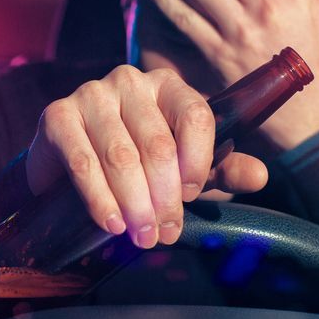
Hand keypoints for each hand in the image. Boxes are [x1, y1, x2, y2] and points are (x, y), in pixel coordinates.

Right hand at [26, 65, 267, 248]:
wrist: (68, 168)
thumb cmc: (136, 165)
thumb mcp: (184, 169)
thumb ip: (223, 170)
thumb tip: (260, 177)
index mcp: (168, 87)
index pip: (194, 114)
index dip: (198, 160)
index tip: (192, 196)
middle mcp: (130, 81)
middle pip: (157, 143)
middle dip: (164, 198)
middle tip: (164, 234)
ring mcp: (91, 95)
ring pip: (120, 156)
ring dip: (134, 204)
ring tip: (141, 237)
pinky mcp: (57, 115)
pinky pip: (82, 161)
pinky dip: (99, 198)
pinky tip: (110, 222)